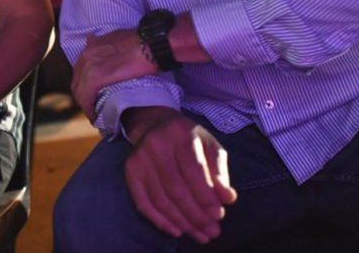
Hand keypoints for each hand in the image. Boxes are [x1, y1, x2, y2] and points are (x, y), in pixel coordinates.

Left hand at [72, 30, 157, 119]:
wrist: (151, 44)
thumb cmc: (141, 42)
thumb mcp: (117, 37)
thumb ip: (103, 43)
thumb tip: (92, 41)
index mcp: (91, 47)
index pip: (80, 70)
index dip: (85, 85)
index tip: (92, 94)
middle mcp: (86, 56)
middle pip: (77, 82)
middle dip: (83, 96)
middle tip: (93, 107)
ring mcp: (89, 66)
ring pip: (80, 92)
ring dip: (86, 104)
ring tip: (95, 115)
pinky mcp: (95, 78)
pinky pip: (87, 97)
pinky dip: (89, 109)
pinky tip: (96, 117)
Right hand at [123, 107, 236, 244]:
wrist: (155, 124)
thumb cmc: (190, 139)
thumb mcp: (210, 147)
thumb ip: (220, 172)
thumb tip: (228, 199)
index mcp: (181, 133)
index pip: (194, 170)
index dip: (206, 196)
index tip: (219, 215)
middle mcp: (157, 144)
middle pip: (176, 188)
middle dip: (196, 215)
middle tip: (212, 232)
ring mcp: (140, 158)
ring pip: (161, 198)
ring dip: (181, 222)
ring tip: (199, 235)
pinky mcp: (130, 171)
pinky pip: (143, 202)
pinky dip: (160, 220)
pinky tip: (176, 231)